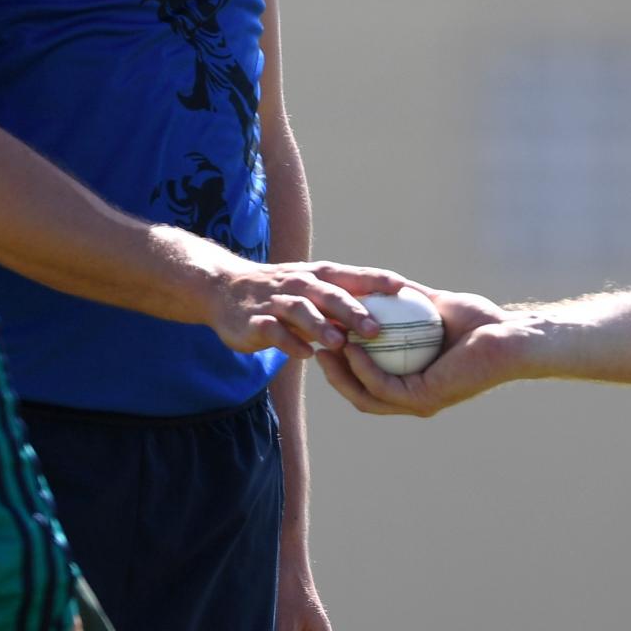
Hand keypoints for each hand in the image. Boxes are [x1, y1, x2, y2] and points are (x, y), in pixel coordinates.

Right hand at [205, 257, 408, 360]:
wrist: (225, 289)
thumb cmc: (280, 292)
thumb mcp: (311, 292)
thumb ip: (342, 305)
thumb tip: (386, 320)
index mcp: (317, 276)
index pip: (352, 275)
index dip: (377, 280)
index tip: (405, 288)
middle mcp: (299, 285)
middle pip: (329, 294)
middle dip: (353, 311)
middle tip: (377, 330)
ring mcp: (275, 302)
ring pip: (301, 311)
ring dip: (320, 327)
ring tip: (339, 344)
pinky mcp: (255, 321)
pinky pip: (273, 331)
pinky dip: (288, 342)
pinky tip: (304, 355)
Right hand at [317, 288, 519, 416]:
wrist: (508, 335)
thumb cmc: (480, 321)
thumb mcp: (433, 305)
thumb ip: (407, 300)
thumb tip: (379, 285)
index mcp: (413, 381)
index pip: (367, 379)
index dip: (341, 362)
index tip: (325, 335)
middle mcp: (413, 396)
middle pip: (359, 393)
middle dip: (333, 374)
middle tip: (314, 346)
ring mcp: (418, 401)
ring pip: (366, 395)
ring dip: (341, 374)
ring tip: (323, 348)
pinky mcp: (424, 398)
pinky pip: (383, 386)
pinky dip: (362, 369)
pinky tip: (349, 348)